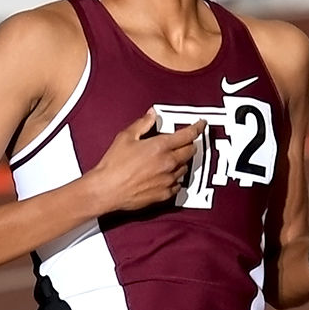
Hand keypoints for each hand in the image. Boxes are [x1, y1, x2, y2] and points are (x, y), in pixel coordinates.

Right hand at [89, 109, 206, 212]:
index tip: (201, 125)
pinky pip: (178, 185)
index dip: (197, 128)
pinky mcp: (164, 194)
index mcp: (160, 146)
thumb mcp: (126, 137)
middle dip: (190, 144)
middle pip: (190, 151)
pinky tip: (167, 176)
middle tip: (185, 142)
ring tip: (171, 159)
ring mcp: (168, 180)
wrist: (107, 190)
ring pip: (184, 168)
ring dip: (181, 162)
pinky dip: (175, 179)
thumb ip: (143, 124)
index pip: (187, 135)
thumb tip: (152, 115)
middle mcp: (168, 163)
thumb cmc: (113, 165)